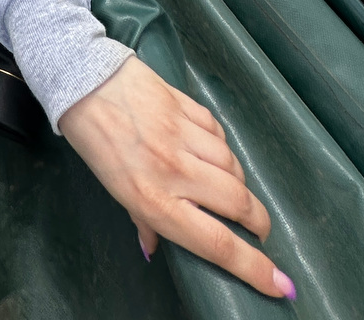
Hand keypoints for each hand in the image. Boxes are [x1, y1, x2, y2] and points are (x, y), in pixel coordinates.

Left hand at [60, 57, 291, 299]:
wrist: (81, 79)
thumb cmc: (94, 141)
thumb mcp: (114, 189)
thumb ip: (142, 220)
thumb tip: (154, 252)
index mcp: (153, 199)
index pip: (216, 243)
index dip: (254, 268)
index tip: (281, 285)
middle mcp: (172, 170)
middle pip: (238, 203)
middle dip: (257, 222)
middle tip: (258, 229)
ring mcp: (181, 134)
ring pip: (233, 165)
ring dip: (238, 182)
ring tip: (229, 187)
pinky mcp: (185, 104)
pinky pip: (218, 132)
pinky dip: (221, 145)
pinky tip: (213, 150)